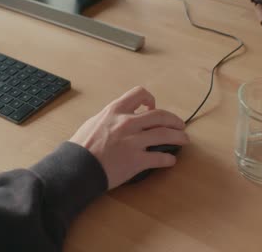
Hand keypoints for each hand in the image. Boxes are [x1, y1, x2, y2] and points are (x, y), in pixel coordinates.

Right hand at [70, 86, 189, 188]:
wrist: (76, 166)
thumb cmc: (81, 147)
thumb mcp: (93, 123)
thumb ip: (109, 118)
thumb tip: (119, 119)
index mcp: (115, 111)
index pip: (139, 94)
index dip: (151, 99)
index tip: (153, 107)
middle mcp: (127, 122)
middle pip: (160, 115)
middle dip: (174, 120)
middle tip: (179, 125)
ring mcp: (134, 141)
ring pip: (166, 134)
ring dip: (179, 137)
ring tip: (184, 140)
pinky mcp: (137, 160)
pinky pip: (160, 158)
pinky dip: (168, 159)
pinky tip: (170, 160)